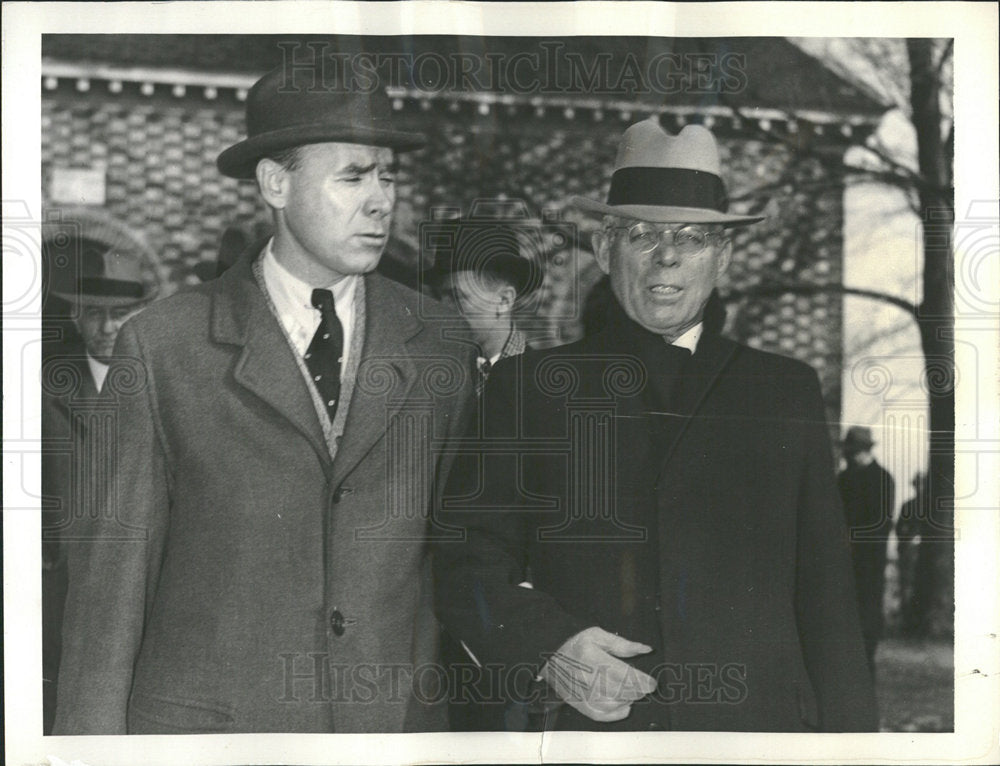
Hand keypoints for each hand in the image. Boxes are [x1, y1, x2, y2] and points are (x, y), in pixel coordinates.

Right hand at [539, 626, 656, 721]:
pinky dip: (617, 713)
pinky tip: (625, 705)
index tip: (652, 682)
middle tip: (643, 684)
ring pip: (615, 704)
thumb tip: (645, 649)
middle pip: (622, 691)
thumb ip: (622, 644)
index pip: (625, 675)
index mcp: (593, 658)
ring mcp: (583, 695)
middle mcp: (588, 679)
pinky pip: (603, 715)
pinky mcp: (580, 705)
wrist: (549, 657)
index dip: (643, 681)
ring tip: (632, 690)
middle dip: (638, 690)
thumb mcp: (597, 635)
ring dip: (629, 699)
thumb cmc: (574, 644)